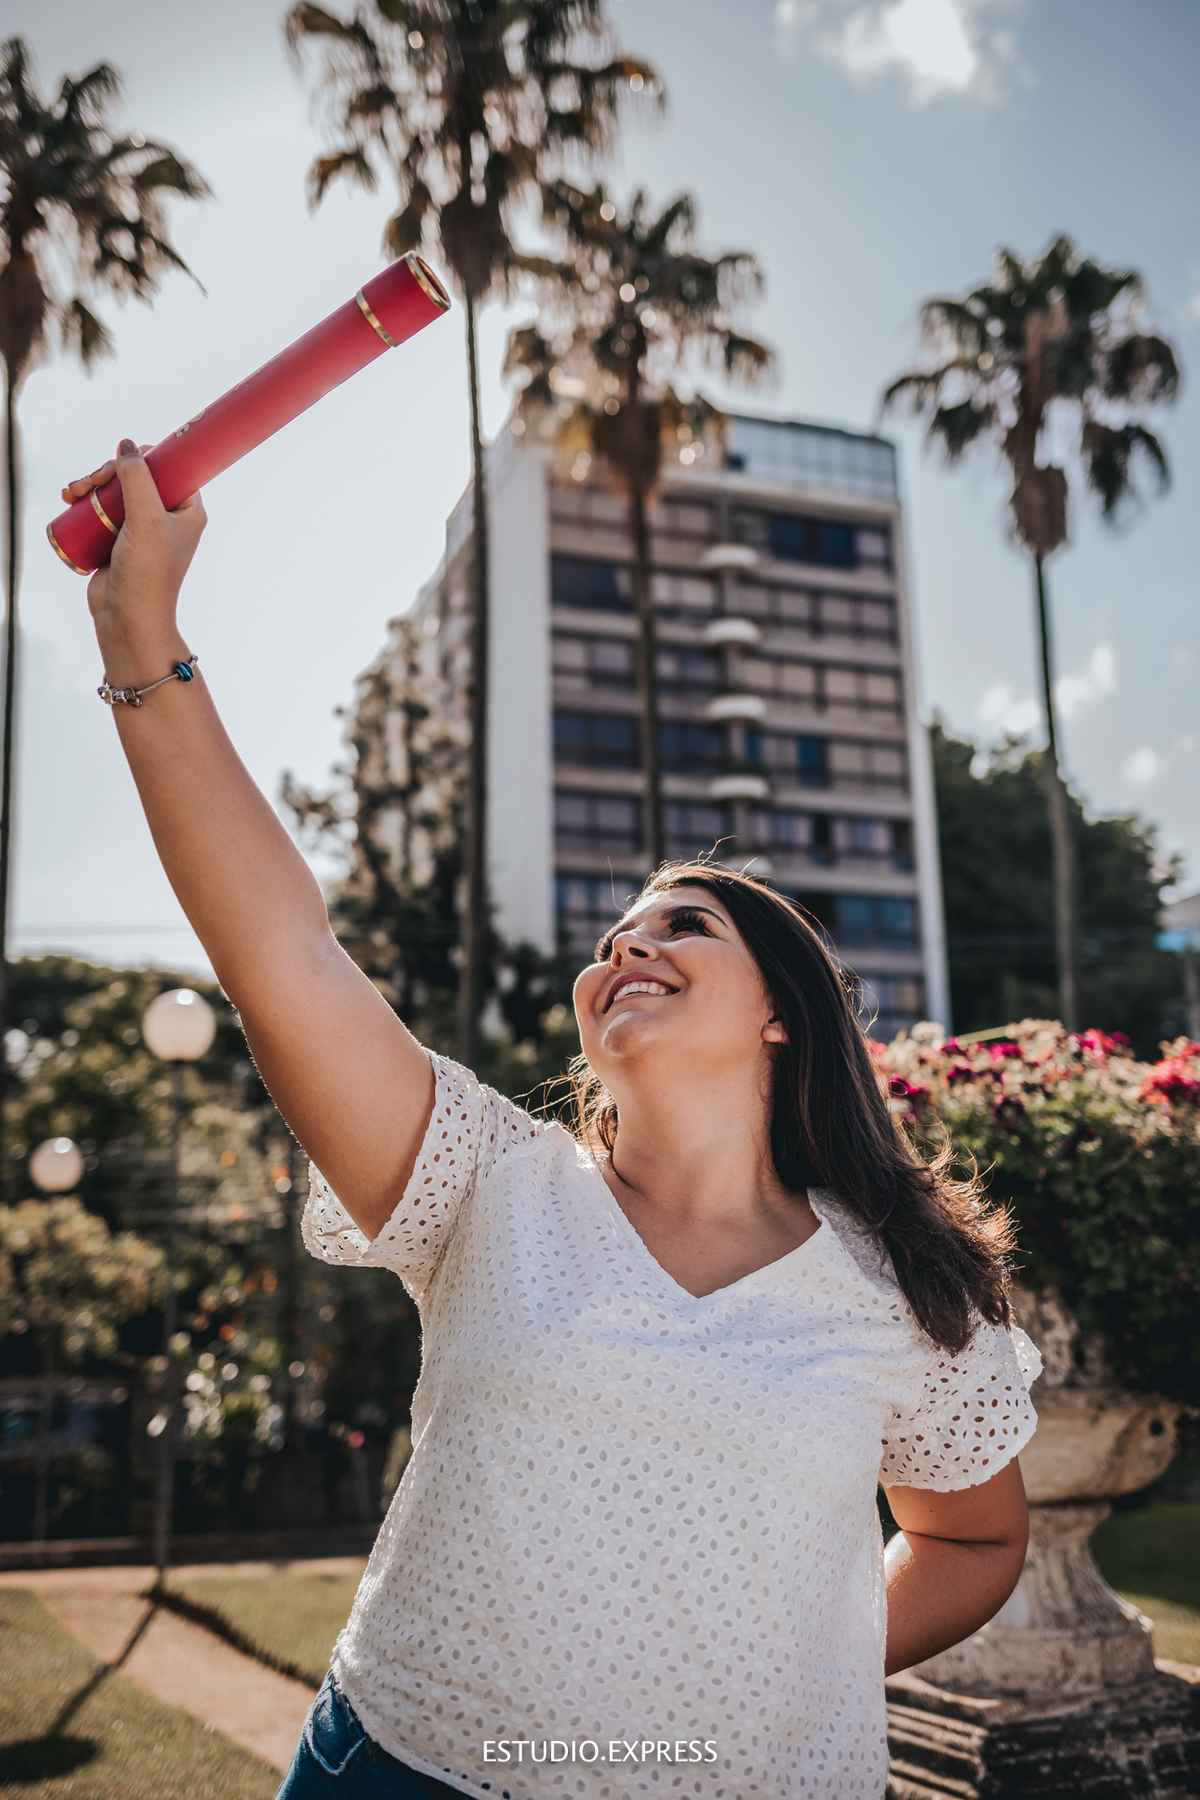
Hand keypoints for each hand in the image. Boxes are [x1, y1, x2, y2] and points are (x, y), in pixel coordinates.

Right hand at [73, 441, 205, 683]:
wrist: (128, 618)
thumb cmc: (147, 572)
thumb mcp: (146, 518)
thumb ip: (138, 478)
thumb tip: (127, 446)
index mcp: (188, 510)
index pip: (171, 467)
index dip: (146, 457)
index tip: (123, 460)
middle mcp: (168, 517)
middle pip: (138, 475)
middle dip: (109, 472)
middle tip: (92, 482)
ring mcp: (142, 528)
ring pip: (116, 490)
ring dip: (92, 484)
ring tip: (73, 493)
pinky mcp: (119, 539)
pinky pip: (102, 510)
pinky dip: (85, 501)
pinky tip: (69, 498)